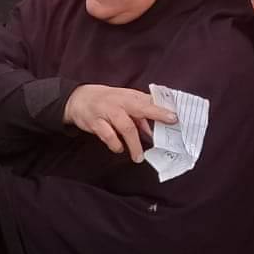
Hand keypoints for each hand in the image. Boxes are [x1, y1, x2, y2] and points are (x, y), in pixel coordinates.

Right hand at [63, 84, 177, 163]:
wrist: (78, 98)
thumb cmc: (106, 101)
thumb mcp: (124, 103)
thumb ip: (139, 116)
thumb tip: (153, 132)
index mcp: (129, 96)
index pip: (149, 100)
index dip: (163, 109)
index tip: (176, 117)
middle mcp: (120, 102)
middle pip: (141, 108)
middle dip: (156, 114)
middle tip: (170, 123)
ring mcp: (107, 111)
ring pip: (126, 126)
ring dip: (135, 144)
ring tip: (139, 157)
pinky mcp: (95, 122)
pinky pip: (108, 136)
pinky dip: (116, 144)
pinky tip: (119, 149)